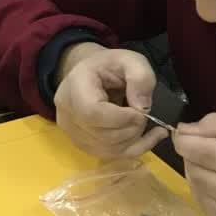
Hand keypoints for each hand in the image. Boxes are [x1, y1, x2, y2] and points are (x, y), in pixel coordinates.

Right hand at [53, 43, 165, 158]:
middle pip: (102, 135)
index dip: (121, 118)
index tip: (140, 111)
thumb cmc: (110, 66)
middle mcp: (67, 112)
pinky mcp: (82, 144)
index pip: (92, 113)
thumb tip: (142, 108)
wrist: (90, 75)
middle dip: (131, 129)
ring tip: (141, 121)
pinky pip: (110, 155)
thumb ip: (140, 77)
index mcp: (75, 86)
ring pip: (107, 149)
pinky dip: (133, 149)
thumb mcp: (130, 60)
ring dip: (133, 140)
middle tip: (144, 114)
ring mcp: (72, 132)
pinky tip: (148, 138)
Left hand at [174, 113, 215, 215]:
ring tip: (213, 167)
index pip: (203, 153)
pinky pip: (210, 214)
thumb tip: (185, 131)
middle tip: (201, 149)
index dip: (184, 141)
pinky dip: (207, 198)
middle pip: (198, 174)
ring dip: (196, 177)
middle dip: (191, 158)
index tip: (181, 134)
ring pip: (199, 195)